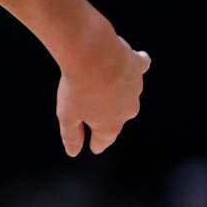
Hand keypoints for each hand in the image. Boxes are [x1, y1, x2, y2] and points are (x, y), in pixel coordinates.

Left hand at [56, 30, 148, 155]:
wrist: (93, 54)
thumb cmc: (77, 87)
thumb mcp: (67, 116)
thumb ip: (71, 136)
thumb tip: (73, 151)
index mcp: (110, 125)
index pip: (103, 140)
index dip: (96, 144)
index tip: (94, 147)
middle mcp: (128, 110)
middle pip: (115, 116)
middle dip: (104, 114)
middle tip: (88, 105)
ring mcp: (136, 88)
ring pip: (125, 92)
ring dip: (114, 88)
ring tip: (98, 79)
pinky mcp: (138, 66)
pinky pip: (139, 67)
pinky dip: (134, 66)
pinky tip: (130, 61)